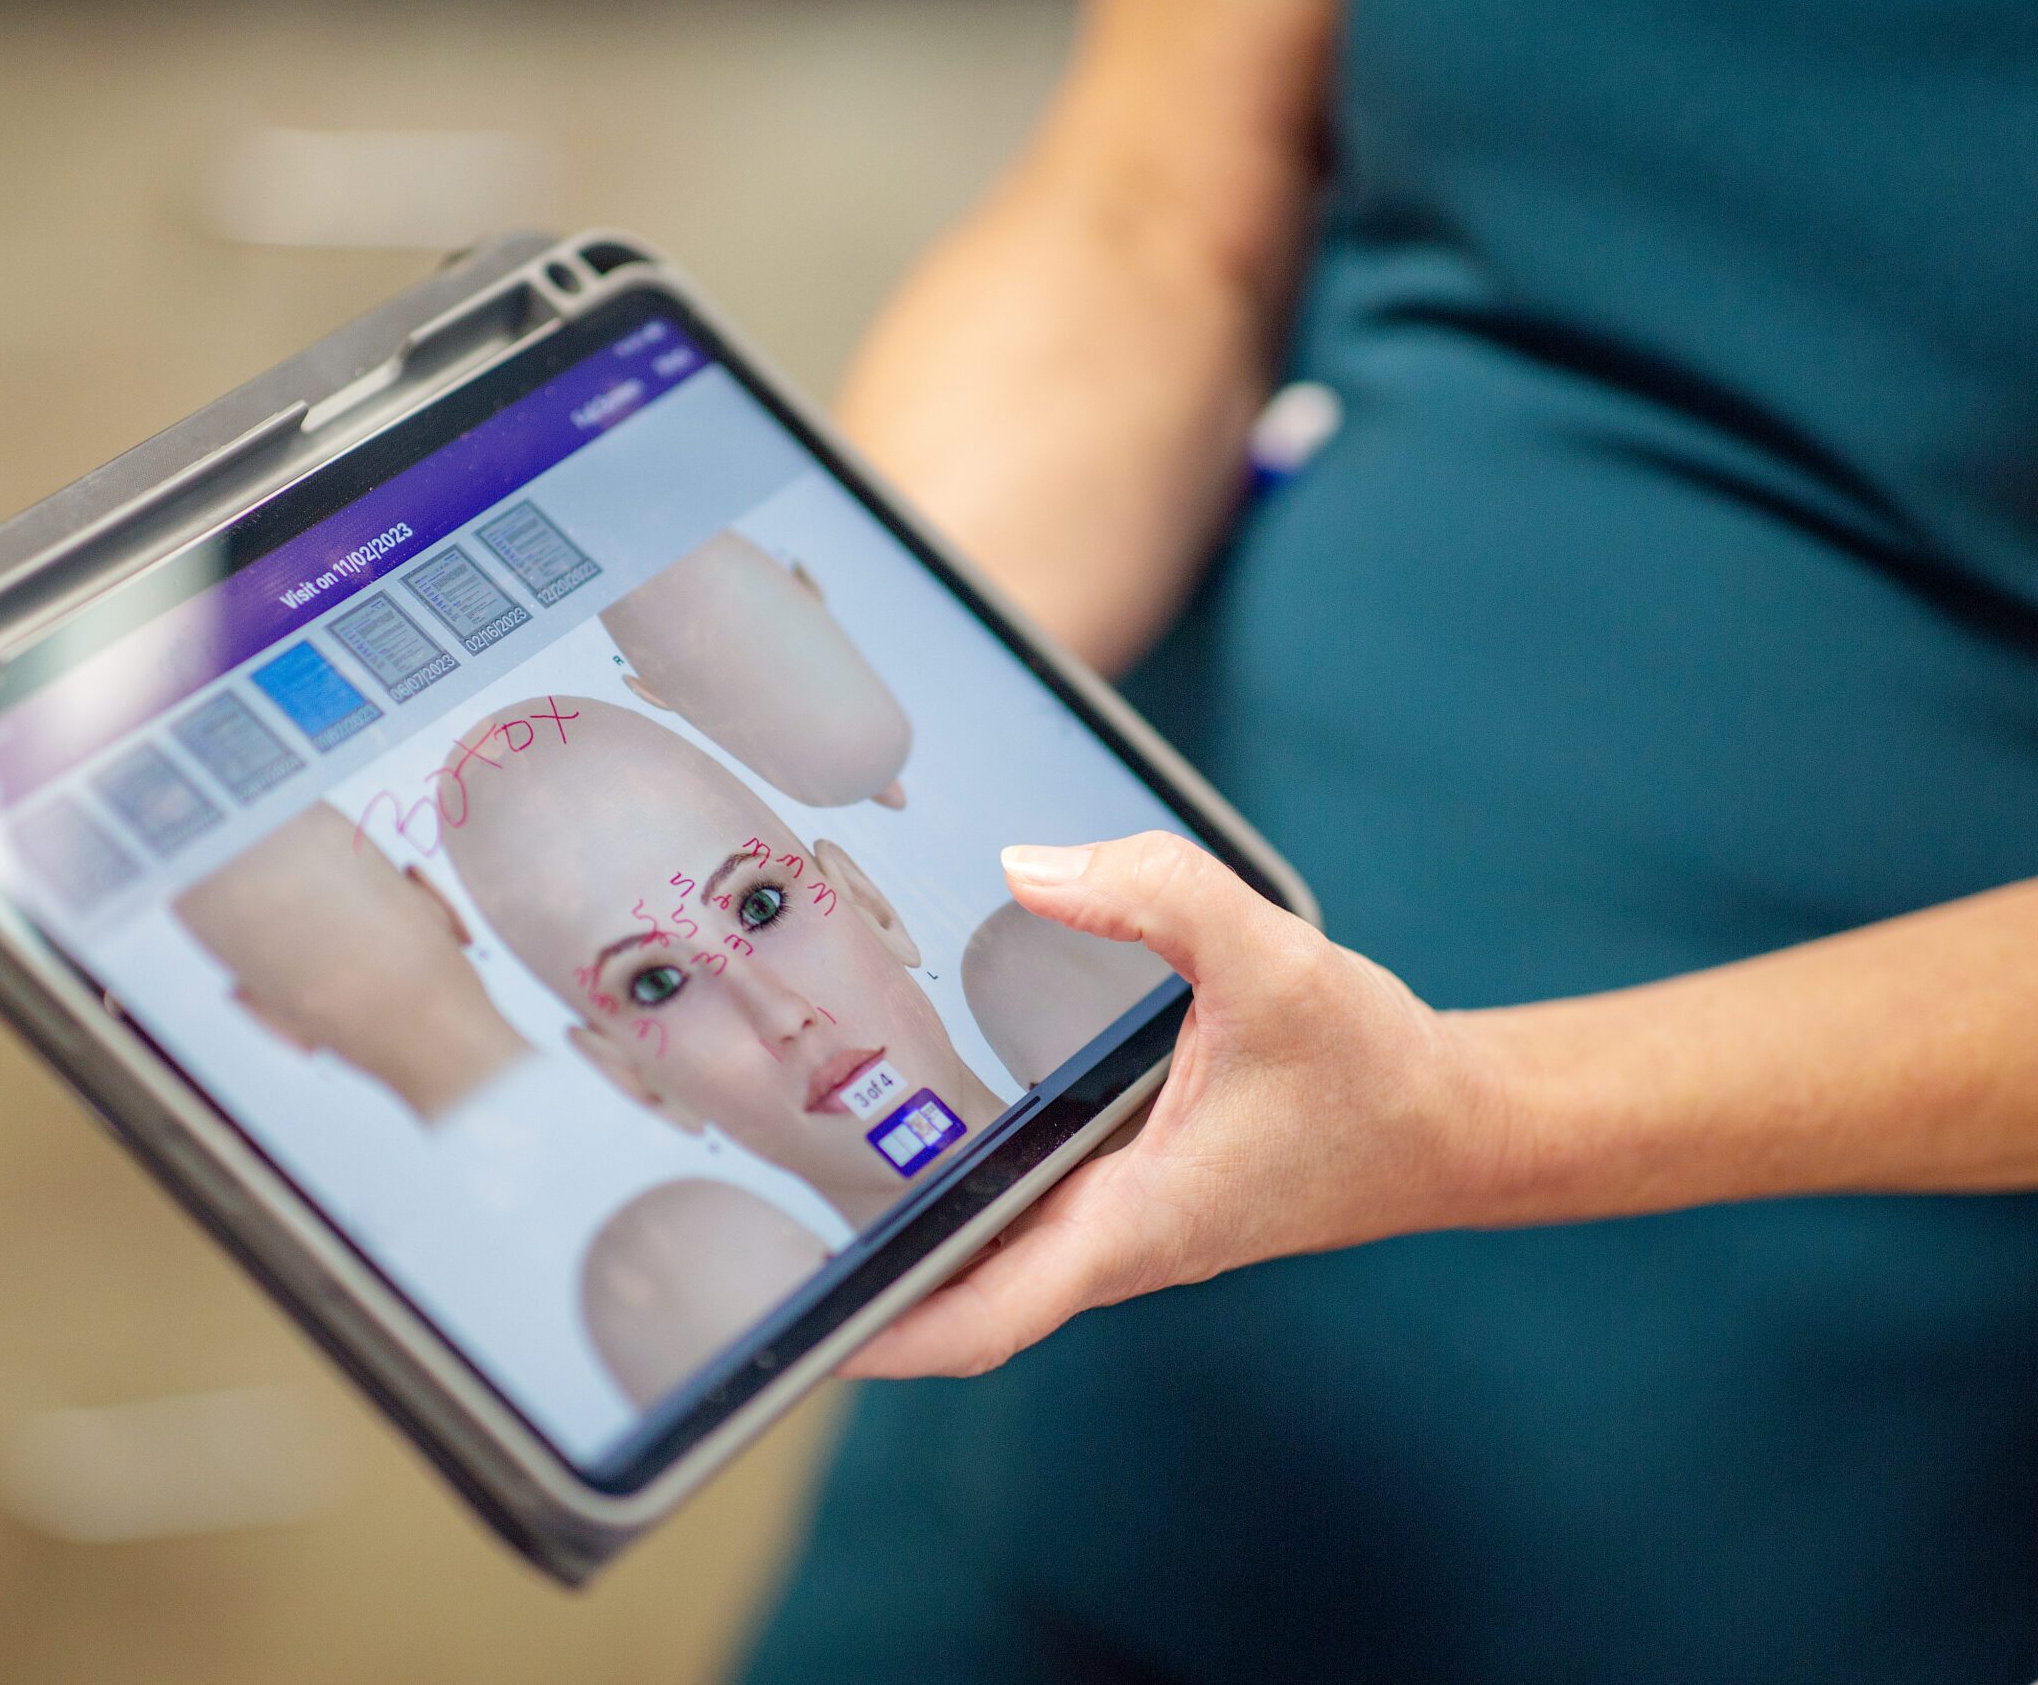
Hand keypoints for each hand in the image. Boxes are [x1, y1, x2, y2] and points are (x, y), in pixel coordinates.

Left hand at [844, 832, 1507, 1378]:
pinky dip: (967, 1186)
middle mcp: (1113, 1240)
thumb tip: (1028, 862)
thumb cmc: (1372, 1068)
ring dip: (908, 1228)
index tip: (799, 1333)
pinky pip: (1026, 1205)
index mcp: (1135, 1225)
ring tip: (788, 1175)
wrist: (1451, 1121)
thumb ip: (1156, 895)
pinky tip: (914, 1129)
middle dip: (862, 1278)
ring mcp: (1119, 1222)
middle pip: (961, 1289)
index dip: (888, 1334)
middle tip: (746, 1235)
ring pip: (990, 1249)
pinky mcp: (1130, 1189)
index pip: (985, 1317)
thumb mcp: (1274, 960)